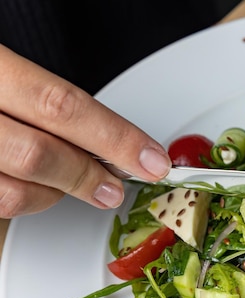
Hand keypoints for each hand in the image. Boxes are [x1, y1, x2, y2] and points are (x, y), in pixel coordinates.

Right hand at [0, 44, 170, 217]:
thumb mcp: (6, 71)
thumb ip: (47, 103)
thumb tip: (111, 138)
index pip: (62, 106)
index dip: (115, 138)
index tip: (151, 159)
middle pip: (40, 155)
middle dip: (90, 176)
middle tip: (117, 186)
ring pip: (15, 191)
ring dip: (57, 194)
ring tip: (77, 185)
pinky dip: (25, 201)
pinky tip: (36, 188)